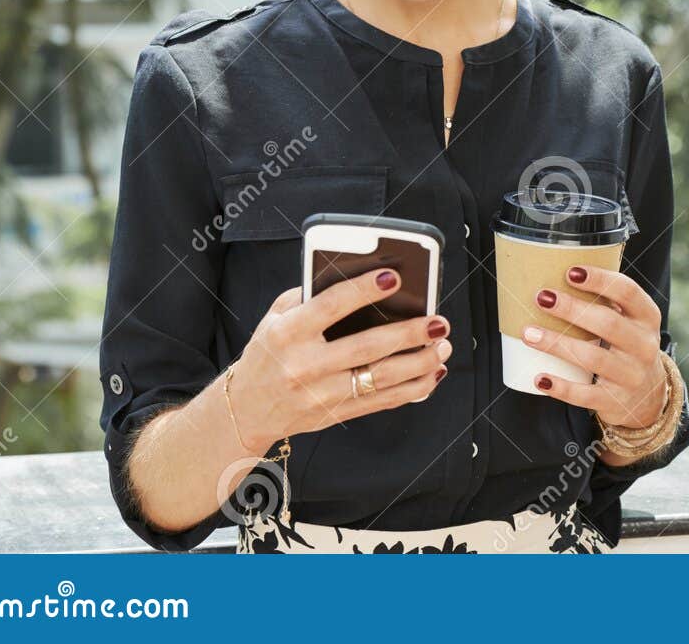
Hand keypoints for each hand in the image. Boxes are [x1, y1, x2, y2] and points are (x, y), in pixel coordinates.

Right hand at [226, 267, 454, 452]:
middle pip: (367, 348)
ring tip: (443, 346)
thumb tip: (360, 275)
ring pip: (382, 379)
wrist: (245, 409)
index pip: (330, 306)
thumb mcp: (276, 318)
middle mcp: (305, 365)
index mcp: (288, 333)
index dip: (363, 290)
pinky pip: (383, 402)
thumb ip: (310, 296)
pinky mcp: (336, 414)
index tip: (394, 277)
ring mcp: (322, 394)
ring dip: (420, 363)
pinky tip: (433, 373)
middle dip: (409, 333)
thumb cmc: (269, 351)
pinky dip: (413, 389)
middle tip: (438, 321)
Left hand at [522, 265, 667, 430]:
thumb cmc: (627, 347)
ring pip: (592, 358)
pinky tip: (539, 378)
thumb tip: (555, 271)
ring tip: (528, 333)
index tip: (570, 272)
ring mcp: (631, 375)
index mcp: (647, 317)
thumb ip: (606, 302)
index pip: (627, 292)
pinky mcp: (615, 401)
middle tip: (542, 298)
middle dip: (572, 309)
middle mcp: (644, 345)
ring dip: (557, 344)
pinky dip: (561, 387)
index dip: (600, 280)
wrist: (648, 398)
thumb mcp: (631, 322)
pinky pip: (585, 394)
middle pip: (607, 323)